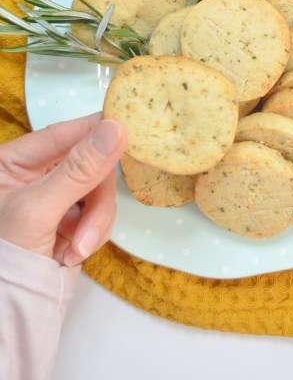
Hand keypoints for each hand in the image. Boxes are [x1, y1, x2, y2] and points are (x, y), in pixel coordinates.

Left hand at [0, 113, 126, 265]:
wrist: (8, 317)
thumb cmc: (5, 259)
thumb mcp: (37, 211)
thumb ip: (78, 170)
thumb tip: (116, 127)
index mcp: (12, 161)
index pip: (62, 134)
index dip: (95, 132)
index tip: (127, 131)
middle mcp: (33, 174)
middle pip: (88, 163)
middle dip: (94, 199)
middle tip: (89, 229)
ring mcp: (53, 198)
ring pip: (98, 190)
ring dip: (95, 222)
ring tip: (77, 250)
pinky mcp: (70, 220)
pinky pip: (98, 212)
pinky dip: (94, 233)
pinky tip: (72, 254)